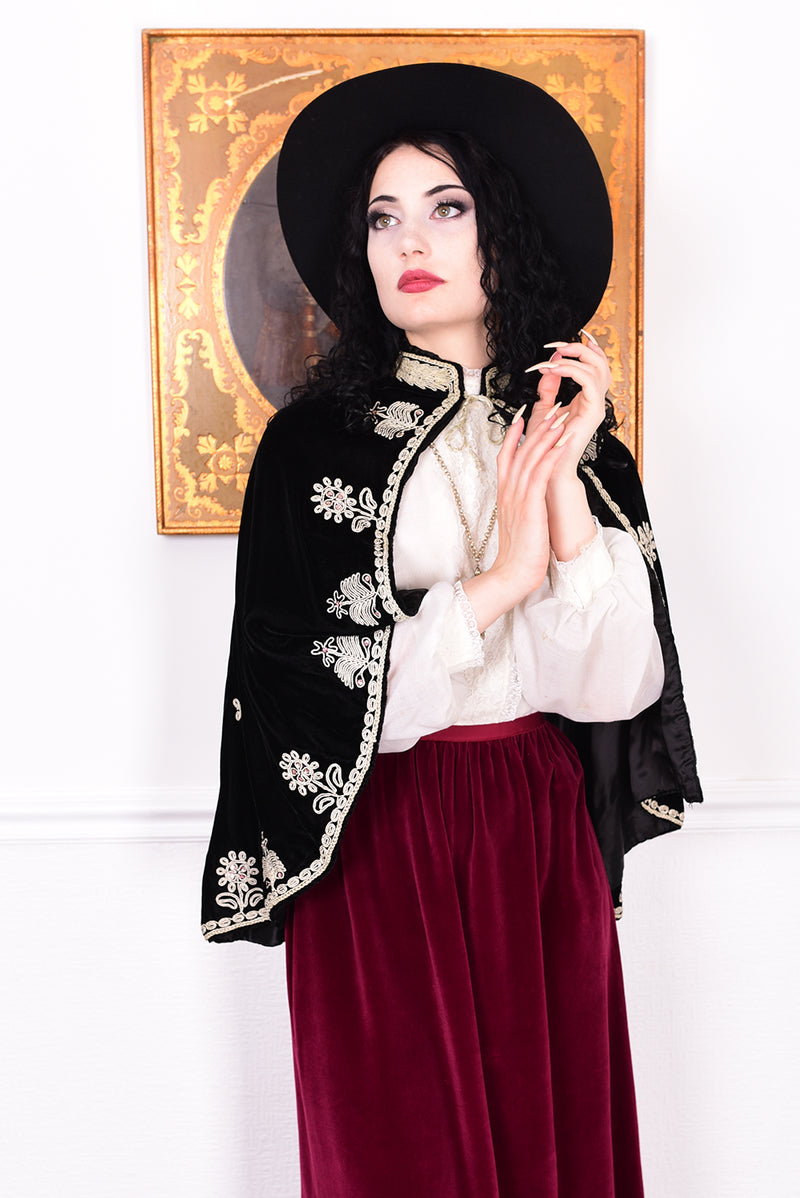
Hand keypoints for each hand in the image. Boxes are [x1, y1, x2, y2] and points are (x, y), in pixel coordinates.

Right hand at [461, 403, 571, 629]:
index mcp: (505, 495)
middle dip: (537, 427)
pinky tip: (562, 442)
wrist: (512, 574)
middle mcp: (509, 491)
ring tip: (560, 416)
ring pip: (531, 457)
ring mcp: (518, 497)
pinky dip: (551, 455)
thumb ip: (522, 505)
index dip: (514, 435)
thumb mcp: (519, 522)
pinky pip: (541, 474)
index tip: (522, 416)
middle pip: (521, 451)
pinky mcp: (531, 506)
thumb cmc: (519, 554)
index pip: (506, 457)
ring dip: (547, 434)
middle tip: (550, 406)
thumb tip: (530, 498)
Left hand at [526, 330, 611, 478]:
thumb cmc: (545, 442)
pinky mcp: (593, 411)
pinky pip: (588, 381)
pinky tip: (552, 370)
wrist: (547, 466)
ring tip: (549, 360)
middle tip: (555, 346)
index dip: (586, 348)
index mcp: (586, 398)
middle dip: (578, 348)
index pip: (594, 366)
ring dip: (571, 358)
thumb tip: (549, 365)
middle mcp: (595, 400)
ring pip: (596, 367)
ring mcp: (596, 406)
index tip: (566, 339)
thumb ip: (548, 387)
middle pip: (600, 362)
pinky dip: (570, 370)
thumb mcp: (544, 407)